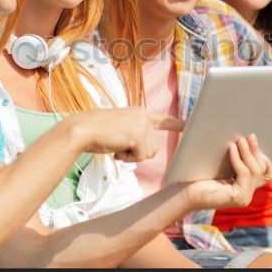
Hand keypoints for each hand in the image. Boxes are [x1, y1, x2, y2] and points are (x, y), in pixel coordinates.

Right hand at [59, 107, 183, 161]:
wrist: (82, 130)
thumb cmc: (96, 133)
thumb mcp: (120, 129)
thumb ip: (135, 135)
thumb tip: (147, 150)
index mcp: (139, 114)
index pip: (163, 120)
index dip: (176, 124)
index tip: (189, 125)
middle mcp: (144, 117)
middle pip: (152, 149)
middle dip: (136, 153)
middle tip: (118, 144)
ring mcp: (142, 125)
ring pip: (147, 154)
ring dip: (131, 155)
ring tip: (116, 144)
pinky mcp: (139, 134)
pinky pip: (139, 157)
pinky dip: (127, 158)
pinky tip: (116, 148)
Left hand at [185, 134, 271, 209]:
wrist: (182, 191)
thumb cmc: (196, 175)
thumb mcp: (219, 162)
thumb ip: (232, 153)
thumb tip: (239, 132)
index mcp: (244, 186)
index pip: (267, 173)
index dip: (263, 156)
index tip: (253, 140)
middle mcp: (246, 194)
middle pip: (262, 169)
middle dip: (256, 151)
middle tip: (248, 136)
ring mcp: (244, 198)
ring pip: (254, 170)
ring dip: (248, 152)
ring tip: (239, 140)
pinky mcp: (238, 198)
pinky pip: (243, 174)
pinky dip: (238, 159)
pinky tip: (231, 148)